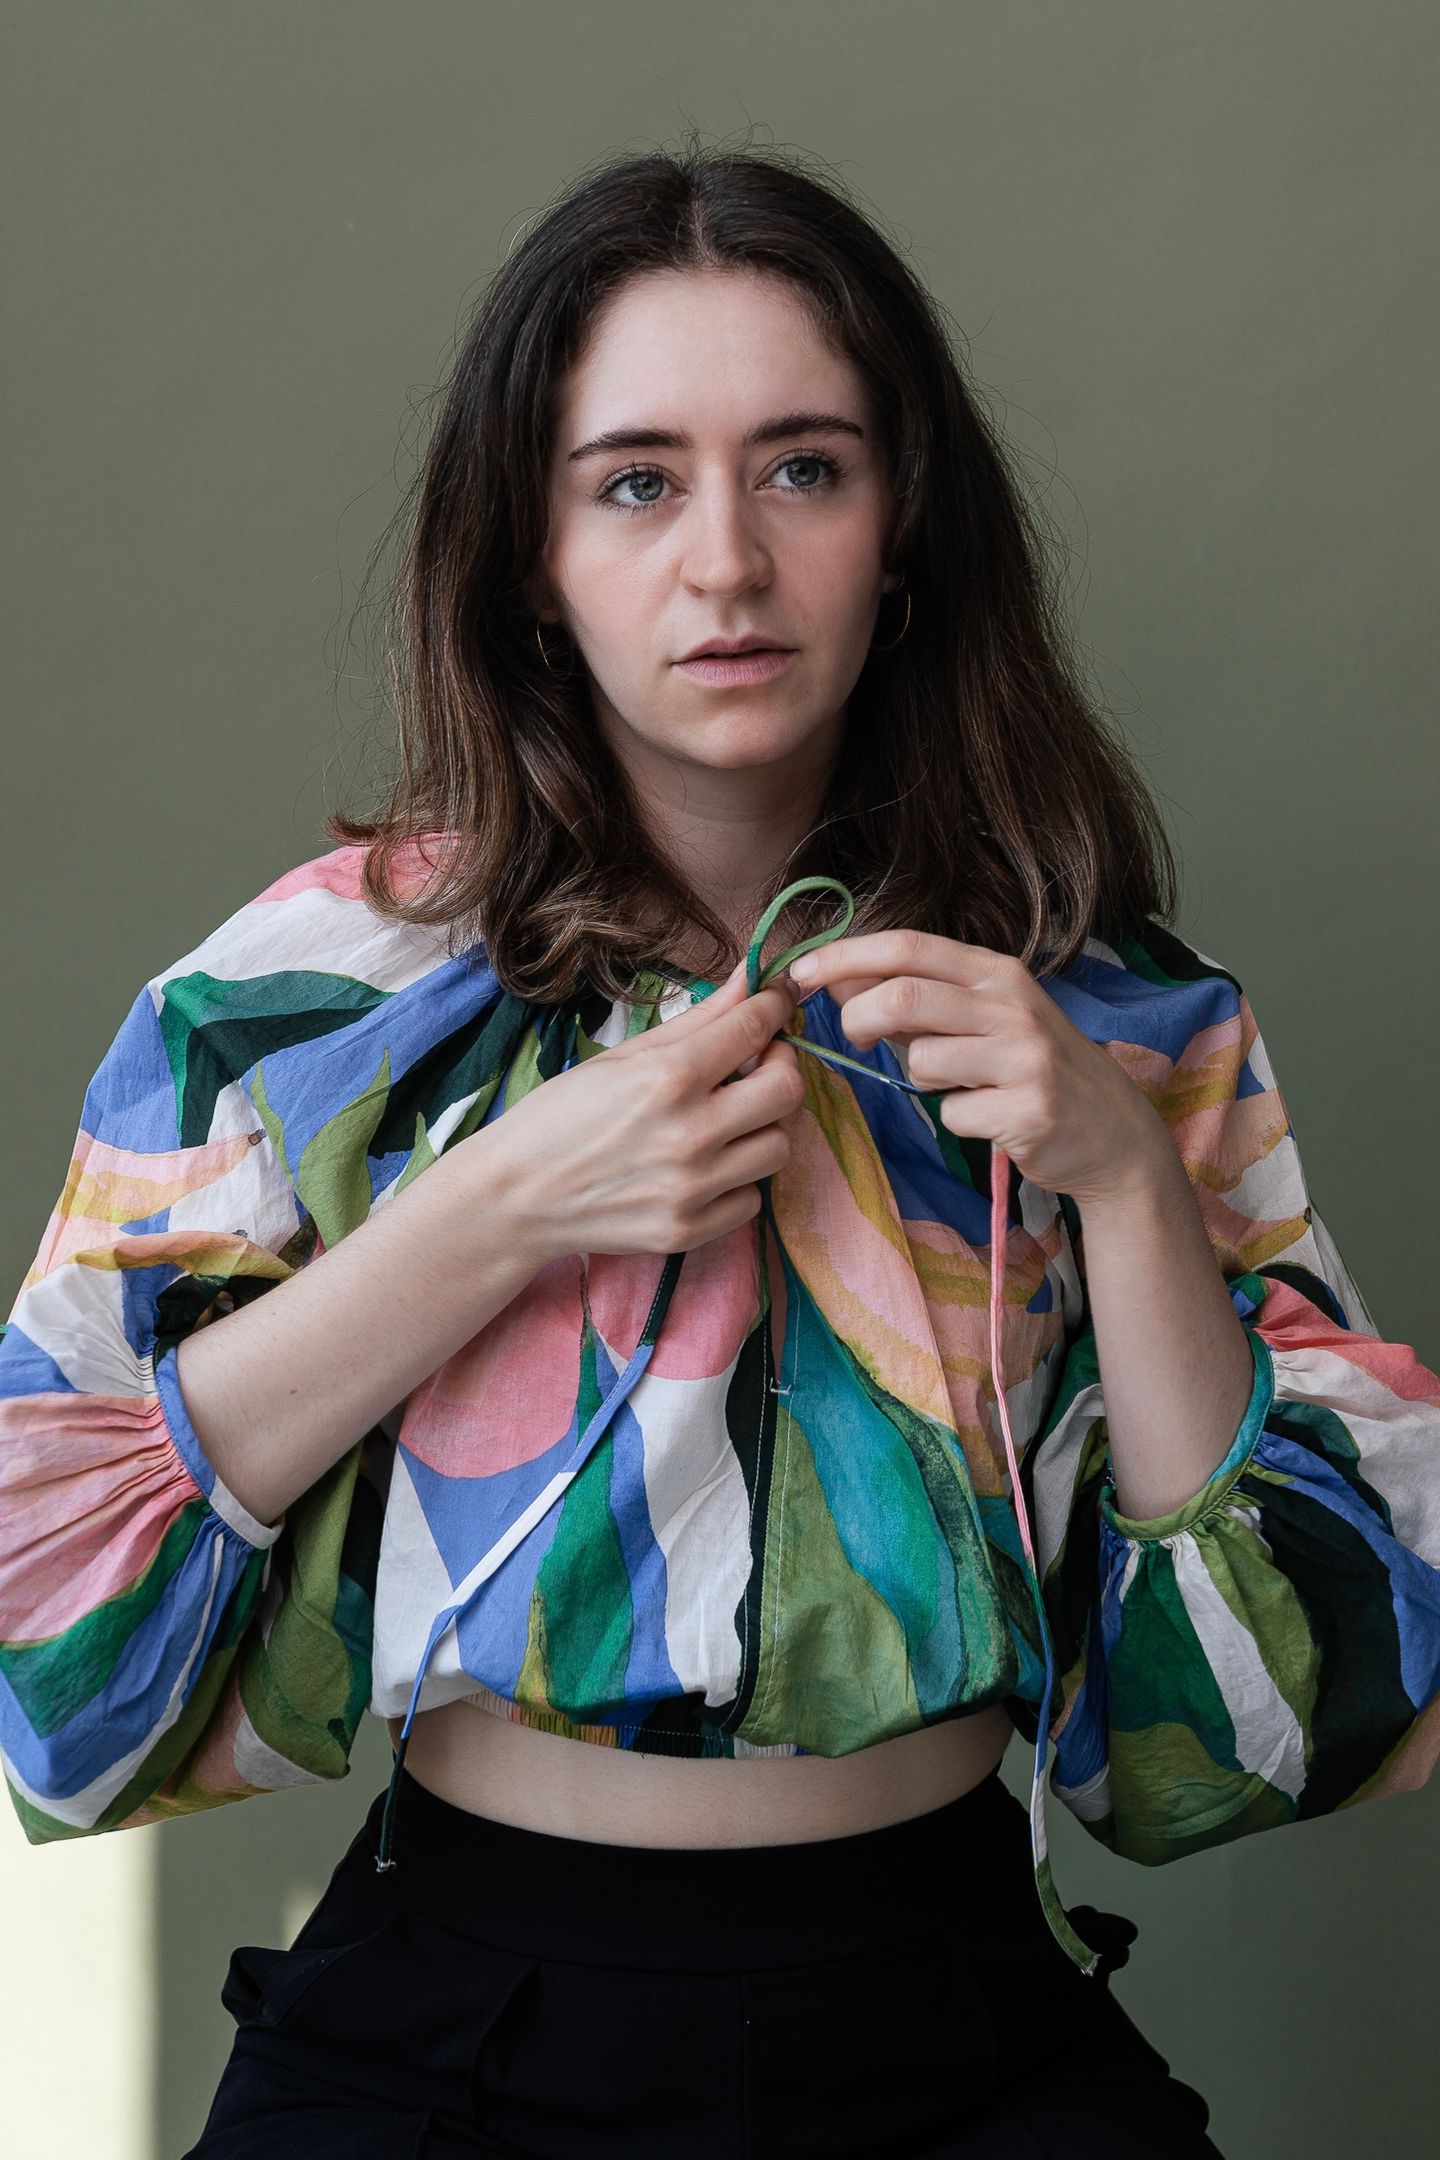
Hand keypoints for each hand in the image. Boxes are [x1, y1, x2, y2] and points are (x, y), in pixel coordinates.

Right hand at [482, 961, 805, 1265]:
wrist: (516, 1196)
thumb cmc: (562, 1116)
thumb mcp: (625, 1056)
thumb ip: (701, 1019)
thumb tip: (755, 976)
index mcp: (668, 1076)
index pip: (757, 1028)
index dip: (776, 1006)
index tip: (779, 1001)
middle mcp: (689, 1134)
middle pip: (788, 1091)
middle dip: (781, 1067)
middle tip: (757, 1064)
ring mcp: (692, 1189)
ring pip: (779, 1147)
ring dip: (762, 1126)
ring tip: (726, 1119)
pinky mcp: (689, 1231)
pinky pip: (751, 1200)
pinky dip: (737, 1180)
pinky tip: (704, 1166)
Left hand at [785, 928, 1170, 1205]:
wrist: (1112, 1132)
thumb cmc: (1031, 1067)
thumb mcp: (984, 1017)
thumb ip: (918, 998)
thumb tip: (837, 978)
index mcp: (997, 972)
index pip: (908, 945)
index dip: (845, 956)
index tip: (799, 974)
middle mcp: (1013, 1005)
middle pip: (903, 996)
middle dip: (859, 1019)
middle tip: (854, 1040)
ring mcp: (1024, 1057)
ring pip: (922, 1061)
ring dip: (920, 1078)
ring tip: (959, 1083)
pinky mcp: (1028, 1110)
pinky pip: (951, 1113)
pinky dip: (956, 1118)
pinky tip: (990, 1117)